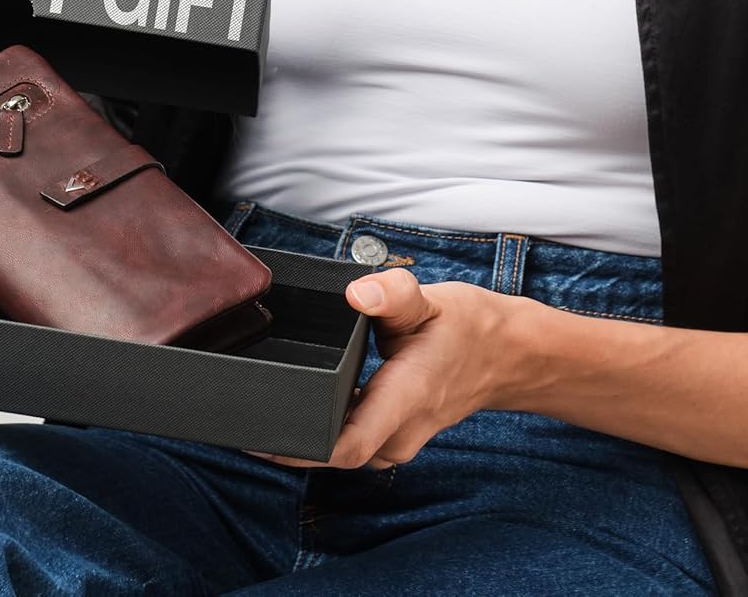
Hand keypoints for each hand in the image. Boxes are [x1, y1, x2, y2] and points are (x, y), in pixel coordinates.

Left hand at [242, 269, 541, 470]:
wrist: (507, 355)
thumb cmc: (469, 327)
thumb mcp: (432, 299)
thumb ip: (392, 293)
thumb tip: (355, 292)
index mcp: (406, 398)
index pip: (348, 446)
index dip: (299, 450)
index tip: (258, 438)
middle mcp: (401, 430)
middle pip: (335, 455)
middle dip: (287, 443)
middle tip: (241, 416)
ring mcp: (400, 438)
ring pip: (343, 452)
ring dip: (305, 438)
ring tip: (260, 411)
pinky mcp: (396, 434)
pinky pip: (353, 443)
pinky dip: (326, 431)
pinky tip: (303, 406)